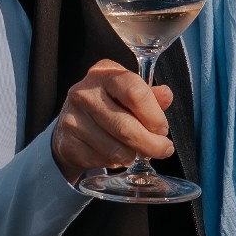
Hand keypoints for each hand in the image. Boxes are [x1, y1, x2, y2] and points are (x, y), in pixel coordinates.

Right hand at [50, 60, 175, 183]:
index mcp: (104, 73)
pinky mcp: (69, 144)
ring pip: (117, 149)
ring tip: (137, 150)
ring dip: (134, 155)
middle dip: (152, 143)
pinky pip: (103, 161)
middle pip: (127, 126)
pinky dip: (116, 163)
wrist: (70, 128)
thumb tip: (166, 95)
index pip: (135, 92)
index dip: (154, 115)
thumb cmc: (107, 107)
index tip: (162, 128)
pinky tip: (116, 154)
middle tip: (163, 149)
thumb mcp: (127, 94)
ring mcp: (73, 118)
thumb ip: (149, 96)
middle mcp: (85, 92)